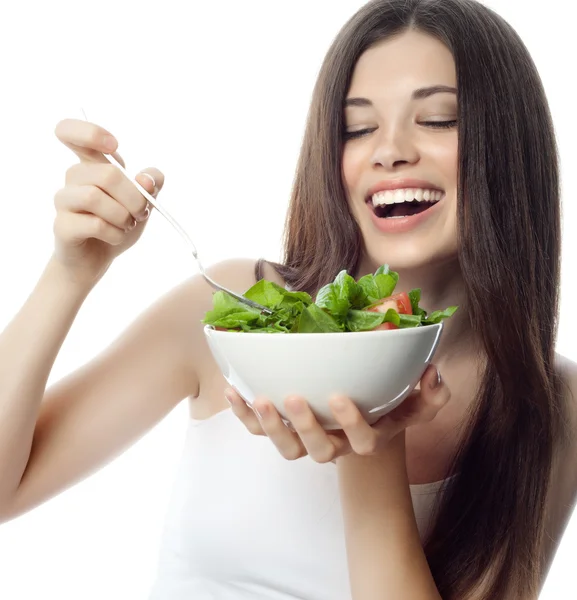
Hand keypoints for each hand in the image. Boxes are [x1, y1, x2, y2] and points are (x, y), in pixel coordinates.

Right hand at [51, 118, 164, 285]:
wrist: (97, 258)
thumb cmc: (118, 222)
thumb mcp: (143, 201)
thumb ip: (151, 183)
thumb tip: (146, 180)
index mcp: (91, 164)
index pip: (70, 131)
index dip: (91, 132)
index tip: (115, 146)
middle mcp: (73, 177)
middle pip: (108, 174)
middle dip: (135, 198)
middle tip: (141, 213)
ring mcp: (64, 201)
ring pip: (95, 197)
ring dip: (123, 216)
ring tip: (127, 225)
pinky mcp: (62, 225)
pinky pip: (94, 224)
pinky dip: (115, 233)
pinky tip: (115, 237)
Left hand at [225, 364, 449, 462]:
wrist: (361, 416)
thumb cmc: (388, 404)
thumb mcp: (415, 399)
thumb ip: (432, 392)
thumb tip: (433, 374)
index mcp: (366, 437)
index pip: (363, 442)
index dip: (352, 425)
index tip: (340, 397)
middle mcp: (335, 445)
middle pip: (319, 451)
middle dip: (305, 427)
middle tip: (294, 398)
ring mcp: (306, 442)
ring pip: (286, 448)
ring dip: (269, 426)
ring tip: (258, 398)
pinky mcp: (284, 432)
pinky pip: (259, 432)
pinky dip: (244, 415)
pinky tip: (233, 390)